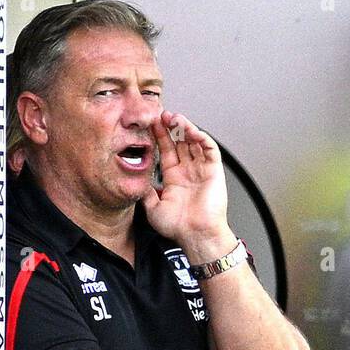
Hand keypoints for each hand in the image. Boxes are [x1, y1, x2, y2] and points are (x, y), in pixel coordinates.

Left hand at [142, 111, 232, 258]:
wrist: (196, 235)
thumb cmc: (178, 227)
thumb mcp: (152, 207)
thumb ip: (145, 191)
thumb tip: (135, 180)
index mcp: (174, 178)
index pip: (167, 150)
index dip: (160, 136)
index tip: (151, 123)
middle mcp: (188, 171)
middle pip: (180, 141)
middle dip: (171, 126)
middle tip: (162, 114)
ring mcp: (201, 169)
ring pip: (195, 141)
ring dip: (186, 127)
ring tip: (174, 118)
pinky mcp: (214, 171)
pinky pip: (210, 149)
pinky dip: (202, 137)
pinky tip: (191, 130)